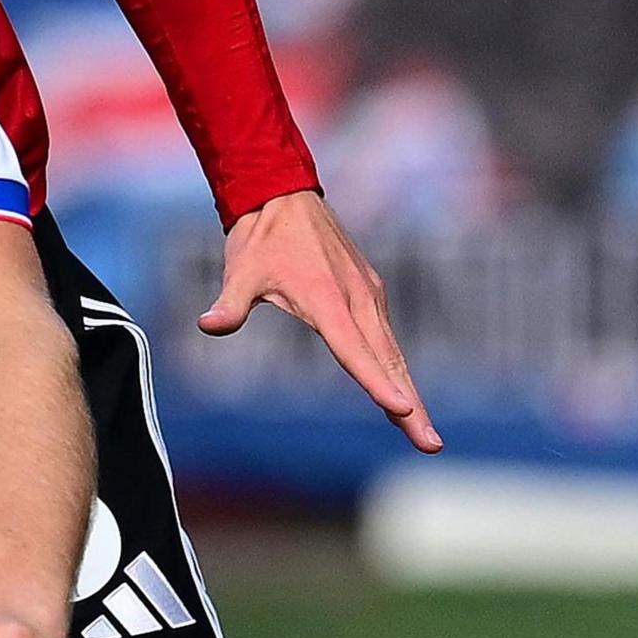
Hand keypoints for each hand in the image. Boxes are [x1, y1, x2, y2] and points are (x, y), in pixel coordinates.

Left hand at [204, 189, 441, 452]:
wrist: (283, 193)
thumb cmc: (260, 236)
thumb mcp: (240, 271)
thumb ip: (230, 304)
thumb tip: (207, 324)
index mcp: (328, 298)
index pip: (355, 352)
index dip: (377, 384)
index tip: (402, 410)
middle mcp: (356, 299)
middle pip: (387, 362)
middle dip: (411, 406)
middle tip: (430, 444)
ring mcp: (367, 295)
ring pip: (392, 352)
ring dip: (409, 391)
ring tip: (423, 432)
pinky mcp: (369, 291)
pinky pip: (386, 338)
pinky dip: (396, 369)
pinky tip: (402, 395)